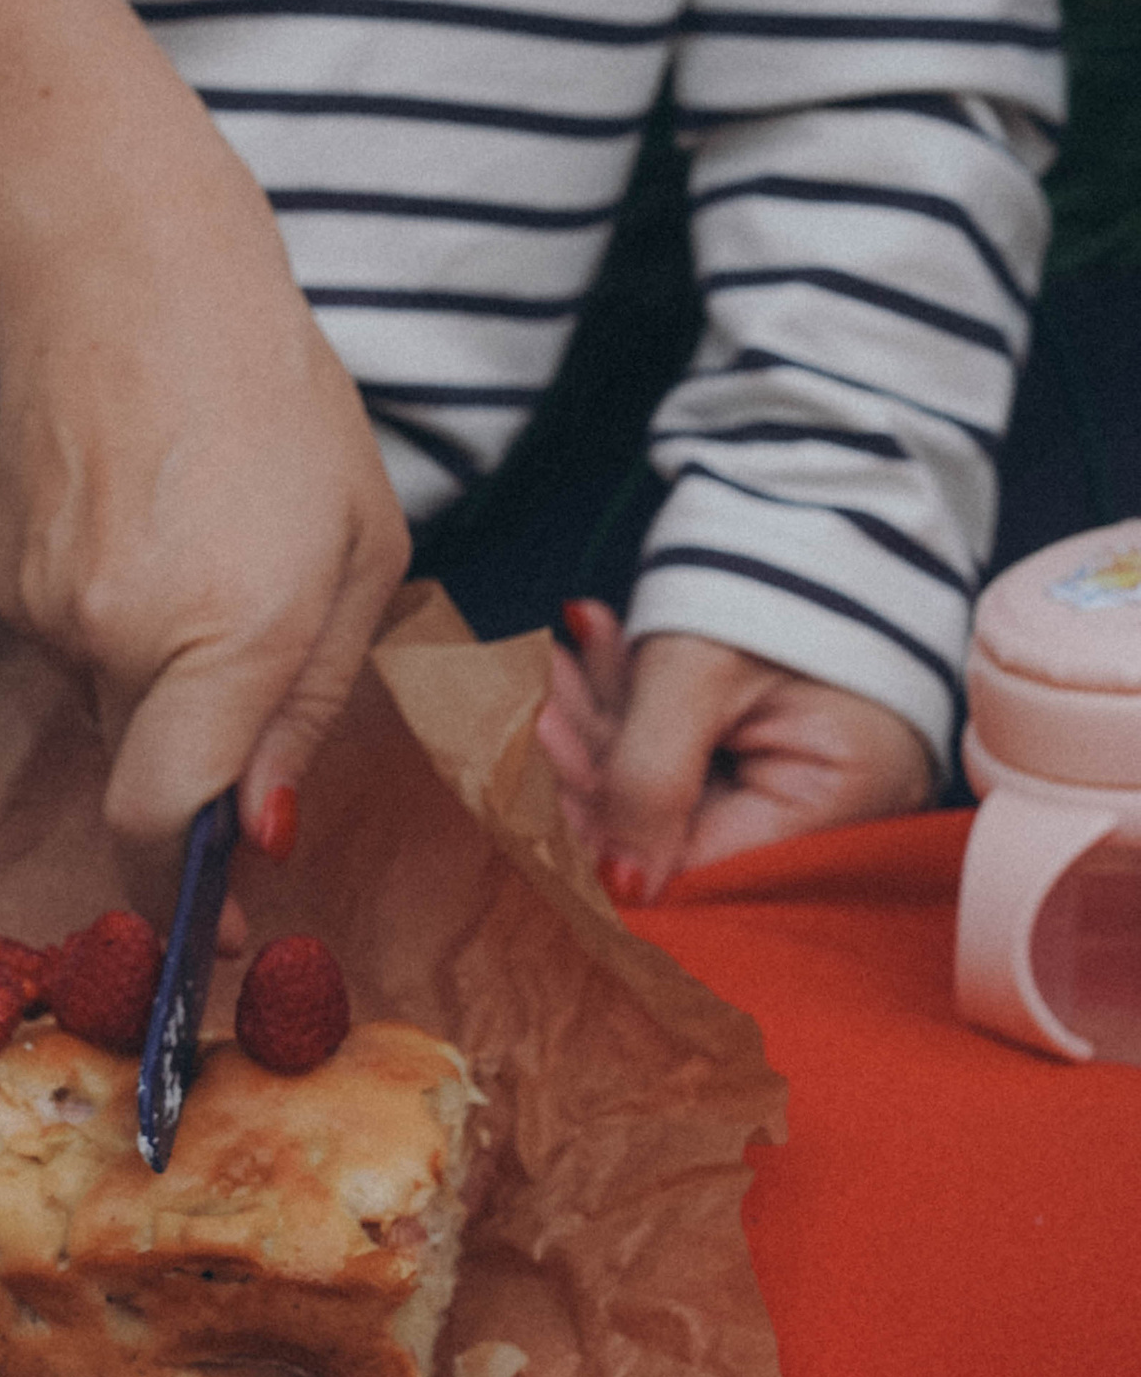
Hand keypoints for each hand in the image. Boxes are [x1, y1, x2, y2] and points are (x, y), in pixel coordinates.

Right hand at [0, 95, 407, 844]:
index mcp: (231, 634)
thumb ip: (311, 702)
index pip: (167, 824)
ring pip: (110, 714)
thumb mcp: (359, 550)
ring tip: (209, 559)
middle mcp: (121, 638)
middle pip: (143, 782)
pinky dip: (119, 627)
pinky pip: (75, 653)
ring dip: (162, 685)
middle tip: (247, 712)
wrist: (122, 273)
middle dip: (197, 777)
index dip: (186, 899)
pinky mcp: (7, 582)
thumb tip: (261, 828)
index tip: (219, 935)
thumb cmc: (273, 398)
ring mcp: (47, 611)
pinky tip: (151, 534)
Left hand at [538, 602, 936, 898]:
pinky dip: (637, 700)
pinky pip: (689, 742)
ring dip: (605, 723)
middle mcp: (833, 800)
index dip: (614, 839)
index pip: (706, 864)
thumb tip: (620, 890)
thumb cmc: (776, 569)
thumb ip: (648, 779)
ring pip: (673, 781)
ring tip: (553, 668)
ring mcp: (803, 766)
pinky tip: (591, 648)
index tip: (539, 794)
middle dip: (599, 766)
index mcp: (841, 796)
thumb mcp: (698, 673)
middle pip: (683, 825)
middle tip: (535, 711)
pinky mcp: (772, 734)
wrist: (827, 486)